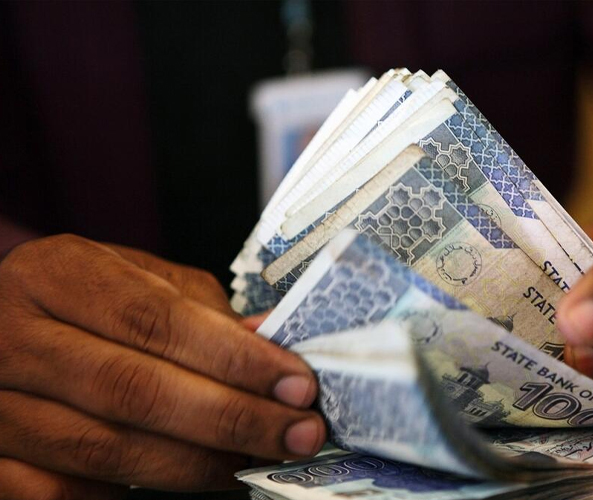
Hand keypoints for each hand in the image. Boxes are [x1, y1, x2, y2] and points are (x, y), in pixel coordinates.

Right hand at [0, 235, 325, 498]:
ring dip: (197, 463)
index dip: (235, 359)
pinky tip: (190, 478)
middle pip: (134, 389)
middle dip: (232, 418)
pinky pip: (63, 494)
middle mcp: (10, 336)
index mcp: (55, 274)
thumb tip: (273, 340)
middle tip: (298, 434)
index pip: (156, 321)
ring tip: (256, 460)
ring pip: (105, 449)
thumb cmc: (81, 300)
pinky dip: (132, 494)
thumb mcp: (136, 280)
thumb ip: (201, 310)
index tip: (297, 385)